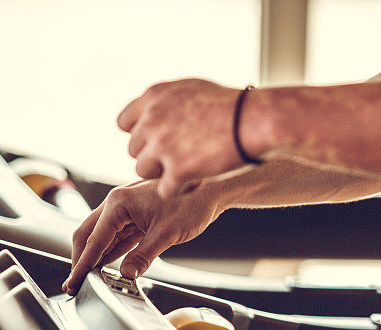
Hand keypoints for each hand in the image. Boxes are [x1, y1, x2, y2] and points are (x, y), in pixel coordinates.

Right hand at [62, 180, 223, 294]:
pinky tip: (106, 266)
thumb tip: (125, 274)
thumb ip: (142, 256)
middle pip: (89, 235)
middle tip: (75, 283)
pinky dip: (110, 253)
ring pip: (101, 237)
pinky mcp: (136, 218)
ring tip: (88, 279)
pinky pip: (117, 238)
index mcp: (118, 203)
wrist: (212, 191)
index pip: (93, 239)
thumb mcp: (166, 234)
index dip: (83, 264)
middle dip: (81, 260)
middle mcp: (117, 204)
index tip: (75, 281)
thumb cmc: (192, 202)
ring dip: (94, 257)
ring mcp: (126, 211)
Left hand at [117, 78, 246, 197]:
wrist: (255, 120)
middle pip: (134, 150)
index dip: (142, 135)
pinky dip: (179, 190)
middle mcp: (152, 119)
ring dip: (163, 174)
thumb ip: (167, 102)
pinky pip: (164, 190)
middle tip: (179, 159)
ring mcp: (163, 145)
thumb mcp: (193, 88)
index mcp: (153, 97)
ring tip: (187, 172)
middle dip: (154, 156)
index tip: (158, 142)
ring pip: (143, 170)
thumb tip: (150, 113)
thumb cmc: (232, 105)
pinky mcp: (177, 170)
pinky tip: (195, 183)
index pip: (125, 123)